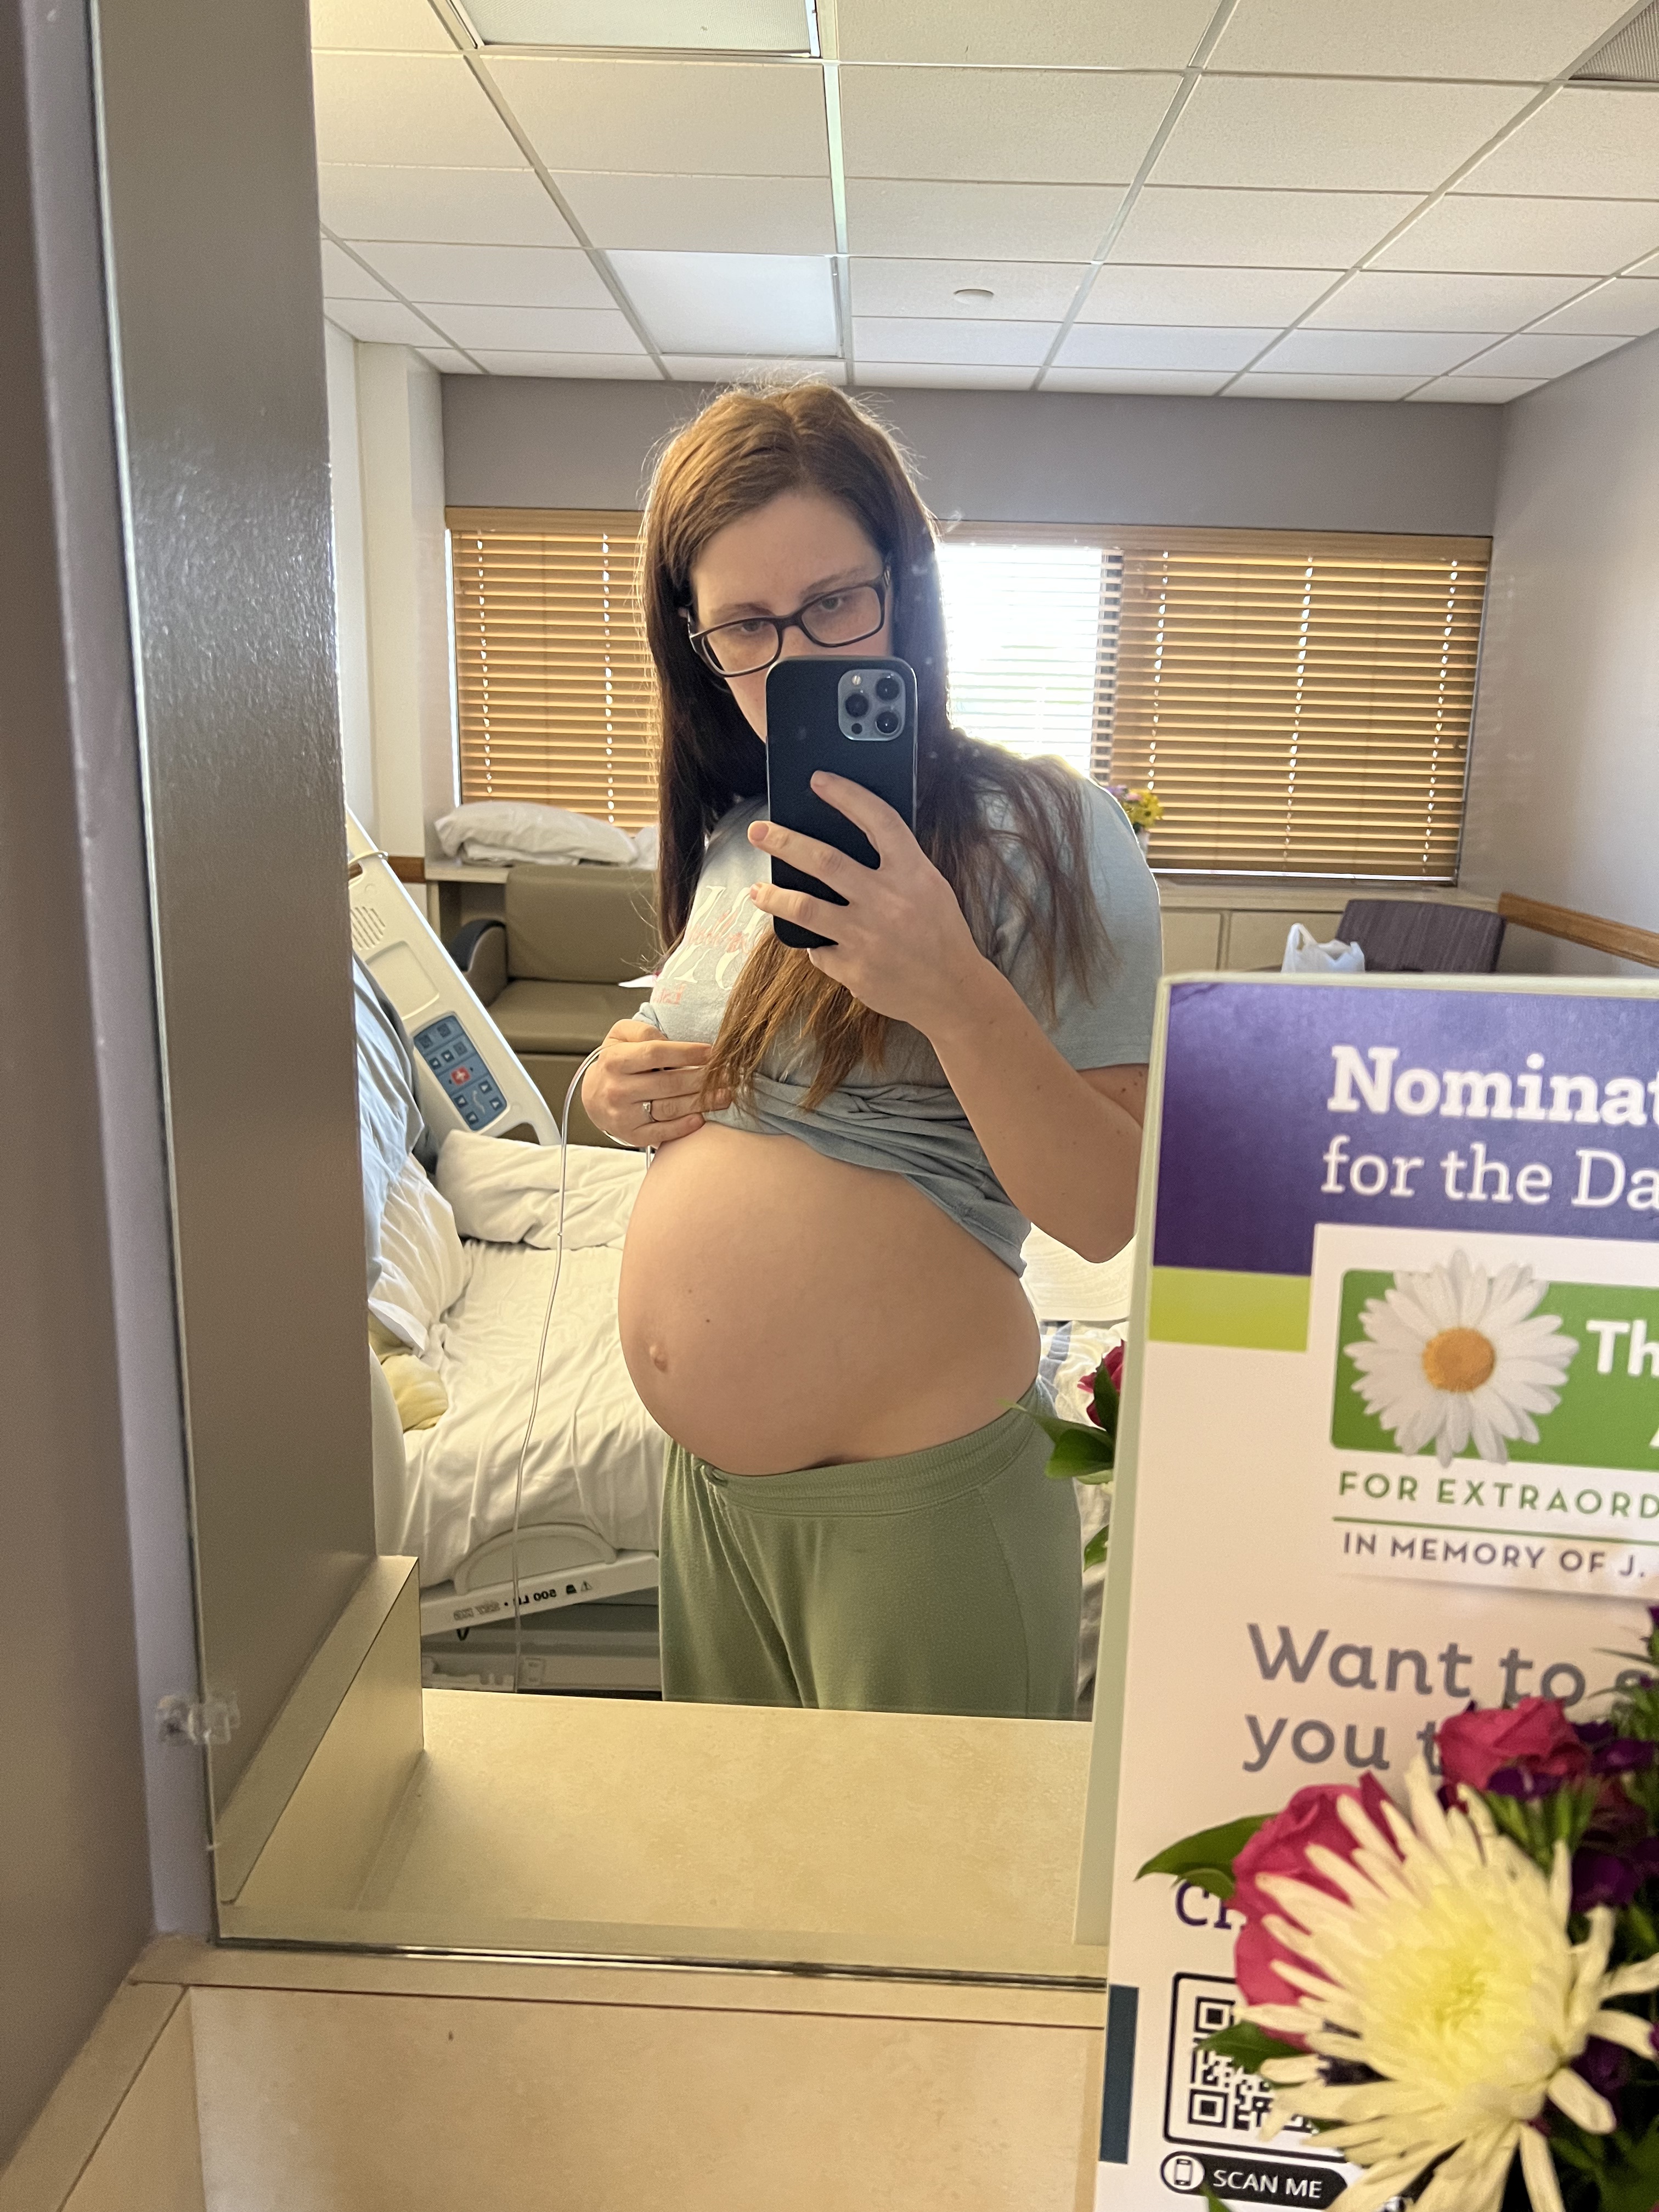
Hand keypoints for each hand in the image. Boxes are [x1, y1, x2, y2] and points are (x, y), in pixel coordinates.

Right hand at [580, 1019, 729, 1145]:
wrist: (593, 1097)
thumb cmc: (615, 1062)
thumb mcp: (620, 1036)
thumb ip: (643, 1031)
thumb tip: (669, 1040)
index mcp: (615, 1061)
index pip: (656, 1053)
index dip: (687, 1052)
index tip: (713, 1052)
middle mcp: (618, 1089)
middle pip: (668, 1083)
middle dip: (702, 1079)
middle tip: (728, 1075)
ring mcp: (624, 1115)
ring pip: (669, 1109)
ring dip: (701, 1103)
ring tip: (725, 1096)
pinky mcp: (632, 1135)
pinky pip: (661, 1133)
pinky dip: (683, 1127)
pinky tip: (702, 1119)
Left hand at [745, 774, 985, 1034]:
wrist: (954, 992)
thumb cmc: (941, 933)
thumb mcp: (930, 887)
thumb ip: (897, 864)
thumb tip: (850, 840)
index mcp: (913, 873)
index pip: (877, 820)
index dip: (846, 795)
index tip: (819, 780)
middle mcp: (887, 901)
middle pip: (824, 861)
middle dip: (784, 842)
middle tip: (758, 832)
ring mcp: (867, 937)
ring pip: (805, 908)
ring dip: (775, 897)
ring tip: (756, 891)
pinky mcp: (854, 969)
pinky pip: (819, 950)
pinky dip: (814, 945)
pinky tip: (814, 942)